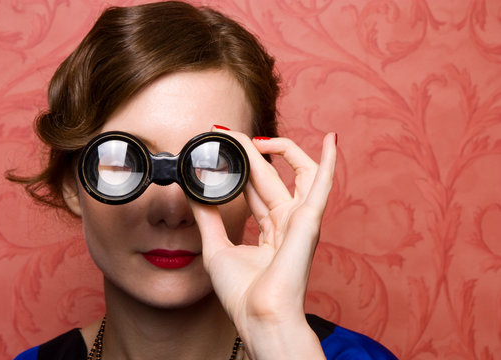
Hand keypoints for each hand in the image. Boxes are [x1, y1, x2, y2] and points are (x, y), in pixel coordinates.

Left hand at [190, 129, 336, 358]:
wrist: (258, 316)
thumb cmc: (244, 294)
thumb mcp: (216, 247)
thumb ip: (208, 218)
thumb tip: (194, 191)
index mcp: (271, 228)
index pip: (257, 186)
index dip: (242, 164)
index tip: (221, 146)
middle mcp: (289, 220)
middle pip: (271, 175)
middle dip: (250, 152)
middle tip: (227, 133)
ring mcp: (301, 219)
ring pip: (296, 172)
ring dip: (276, 150)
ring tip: (252, 137)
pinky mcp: (309, 221)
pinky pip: (323, 185)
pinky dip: (329, 161)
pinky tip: (332, 139)